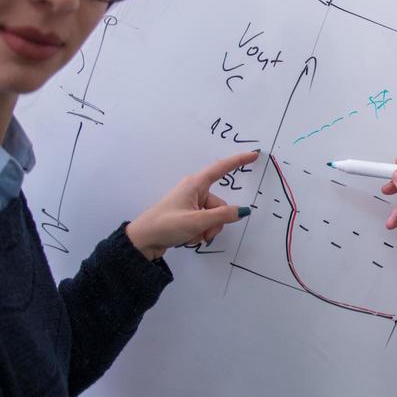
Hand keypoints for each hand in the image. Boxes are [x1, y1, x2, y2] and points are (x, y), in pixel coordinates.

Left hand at [124, 150, 260, 259]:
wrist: (142, 241)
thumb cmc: (166, 225)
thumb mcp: (196, 221)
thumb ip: (221, 216)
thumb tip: (242, 211)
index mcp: (195, 185)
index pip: (221, 169)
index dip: (238, 161)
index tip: (254, 155)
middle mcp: (194, 191)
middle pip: (219, 204)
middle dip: (216, 222)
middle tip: (203, 232)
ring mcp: (191, 204)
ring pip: (213, 217)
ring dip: (208, 230)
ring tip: (193, 236)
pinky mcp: (187, 216)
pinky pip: (204, 224)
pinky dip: (200, 232)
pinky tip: (187, 238)